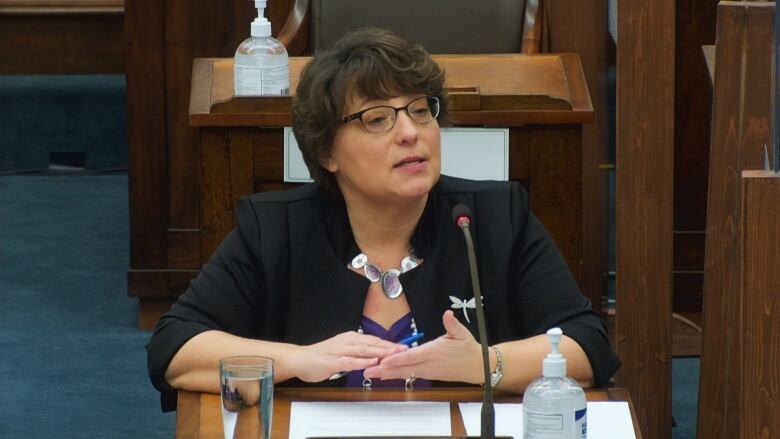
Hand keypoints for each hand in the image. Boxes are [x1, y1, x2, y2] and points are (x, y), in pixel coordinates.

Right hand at [289, 331, 407, 381]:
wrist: (299, 359)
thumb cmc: (321, 357)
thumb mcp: (342, 352)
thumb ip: (356, 353)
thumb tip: (373, 356)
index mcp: (350, 338)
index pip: (373, 340)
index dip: (389, 343)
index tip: (403, 346)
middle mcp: (346, 342)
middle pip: (372, 343)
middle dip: (389, 346)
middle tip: (404, 349)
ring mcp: (339, 351)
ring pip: (363, 350)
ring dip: (380, 351)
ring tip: (393, 354)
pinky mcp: (333, 361)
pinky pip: (350, 361)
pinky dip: (362, 361)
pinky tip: (372, 362)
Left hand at [363, 310, 484, 383]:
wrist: (478, 367)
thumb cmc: (469, 349)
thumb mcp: (462, 333)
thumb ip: (453, 324)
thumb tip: (448, 314)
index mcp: (434, 352)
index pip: (412, 356)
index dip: (396, 359)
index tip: (382, 361)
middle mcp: (429, 364)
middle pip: (403, 368)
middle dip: (384, 370)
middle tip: (367, 371)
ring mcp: (428, 372)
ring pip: (404, 374)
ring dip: (387, 374)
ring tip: (371, 374)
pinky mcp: (428, 375)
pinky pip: (409, 375)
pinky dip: (396, 375)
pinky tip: (385, 375)